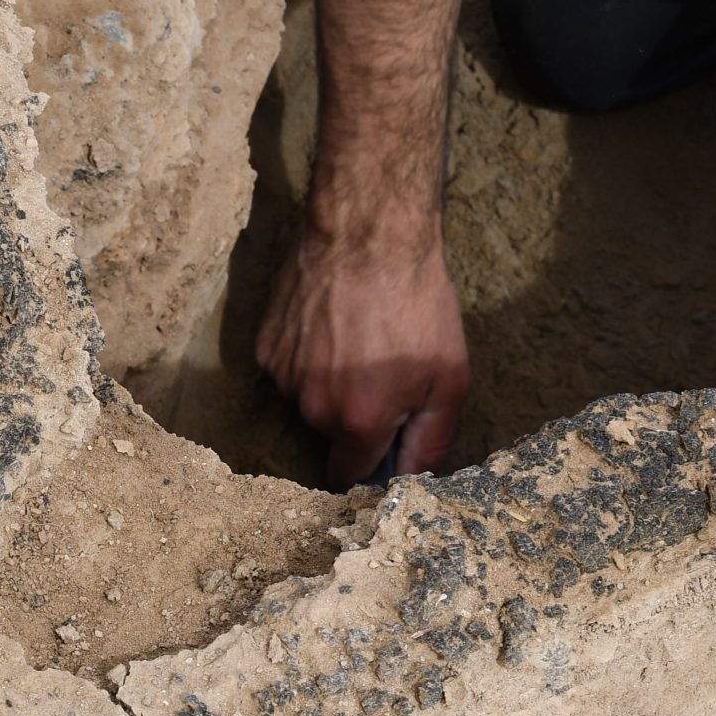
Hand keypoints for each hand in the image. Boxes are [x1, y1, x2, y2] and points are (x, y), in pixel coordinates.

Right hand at [258, 211, 469, 483]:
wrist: (368, 235)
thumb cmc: (417, 304)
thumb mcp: (450, 378)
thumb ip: (432, 441)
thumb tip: (415, 480)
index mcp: (358, 422)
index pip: (349, 477)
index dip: (371, 464)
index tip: (389, 439)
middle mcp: (312, 408)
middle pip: (330, 435)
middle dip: (355, 417)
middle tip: (384, 373)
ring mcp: (283, 376)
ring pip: (308, 400)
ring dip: (329, 385)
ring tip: (357, 341)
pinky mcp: (266, 346)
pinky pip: (289, 369)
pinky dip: (308, 357)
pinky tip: (331, 326)